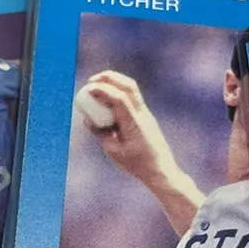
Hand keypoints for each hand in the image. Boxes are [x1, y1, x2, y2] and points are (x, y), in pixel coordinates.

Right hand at [77, 71, 180, 189]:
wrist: (161, 170)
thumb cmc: (136, 164)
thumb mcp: (113, 151)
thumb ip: (100, 133)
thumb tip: (87, 119)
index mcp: (133, 124)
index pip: (119, 98)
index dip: (103, 90)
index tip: (88, 88)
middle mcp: (141, 114)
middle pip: (128, 85)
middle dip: (109, 78)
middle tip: (91, 80)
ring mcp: (145, 113)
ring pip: (131, 88)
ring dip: (114, 82)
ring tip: (97, 86)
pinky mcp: (145, 116)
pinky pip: (131, 97)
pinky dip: (118, 92)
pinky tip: (106, 100)